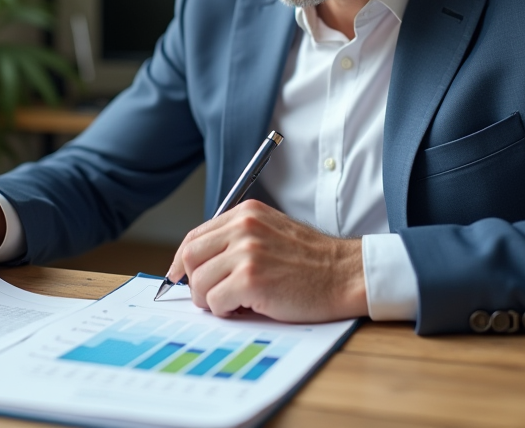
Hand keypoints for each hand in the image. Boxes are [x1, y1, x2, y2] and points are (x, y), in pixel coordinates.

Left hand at [166, 200, 367, 321]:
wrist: (346, 274)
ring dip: (211, 300)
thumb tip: (200, 264)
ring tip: (235, 303)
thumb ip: (238, 240)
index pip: (196, 235)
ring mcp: (247, 252)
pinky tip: (246, 309)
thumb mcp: (271, 233)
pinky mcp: (251, 280)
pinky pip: (216, 302)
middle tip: (210, 297)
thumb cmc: (312, 261)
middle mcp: (243, 227)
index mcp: (246, 213)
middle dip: (193, 282)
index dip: (182, 260)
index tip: (179, 277)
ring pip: (200, 282)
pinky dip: (225, 311)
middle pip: (190, 256)